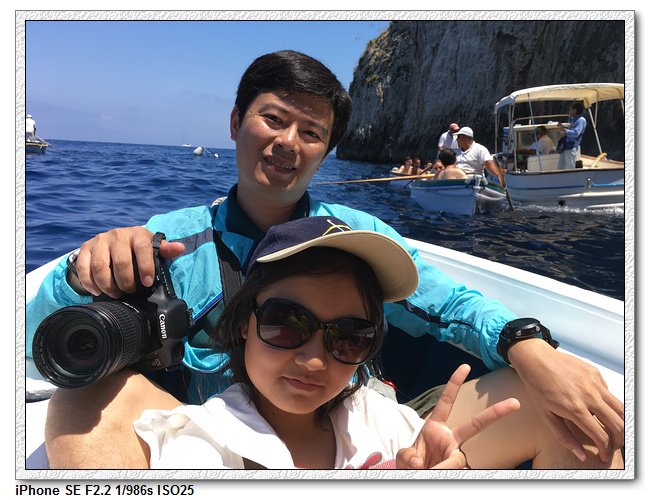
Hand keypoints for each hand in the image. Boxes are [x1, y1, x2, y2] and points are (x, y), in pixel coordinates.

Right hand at [74, 227, 184, 297]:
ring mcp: (100, 241)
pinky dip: (89, 282)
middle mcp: (117, 235)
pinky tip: (97, 291)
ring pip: (100, 266)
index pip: (142, 249)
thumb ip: (165, 249)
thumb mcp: (152, 246)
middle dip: (126, 281)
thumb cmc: (137, 246)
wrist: (114, 238)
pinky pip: (83, 267)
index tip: (147, 283)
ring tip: (116, 293)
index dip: (145, 267)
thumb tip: (180, 248)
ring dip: (108, 285)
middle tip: (130, 291)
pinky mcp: (85, 248)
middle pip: (121, 262)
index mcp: (137, 234)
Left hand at [396, 364, 519, 468]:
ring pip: (457, 462)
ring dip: (442, 467)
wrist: (415, 478)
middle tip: (515, 402)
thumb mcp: (404, 457)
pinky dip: (444, 475)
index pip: (446, 401)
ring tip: (428, 469)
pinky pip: (457, 473)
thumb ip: (410, 457)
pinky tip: (437, 475)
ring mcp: (457, 456)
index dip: (454, 383)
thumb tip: (420, 462)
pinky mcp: (461, 470)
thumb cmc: (411, 464)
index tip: (465, 366)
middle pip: (476, 425)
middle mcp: (450, 440)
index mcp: (435, 428)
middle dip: (496, 413)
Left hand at [508, 339, 623, 462]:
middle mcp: (589, 396)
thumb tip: (581, 456)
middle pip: (617, 425)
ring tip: (612, 430)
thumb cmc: (537, 388)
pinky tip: (597, 406)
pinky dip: (608, 404)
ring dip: (620, 423)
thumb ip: (565, 437)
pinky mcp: (595, 373)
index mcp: (575, 409)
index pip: (601, 436)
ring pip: (620, 408)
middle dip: (618, 440)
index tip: (603, 455)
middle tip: (612, 445)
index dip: (605, 450)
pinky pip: (609, 393)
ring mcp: (594, 383)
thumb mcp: (546, 416)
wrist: (535, 360)